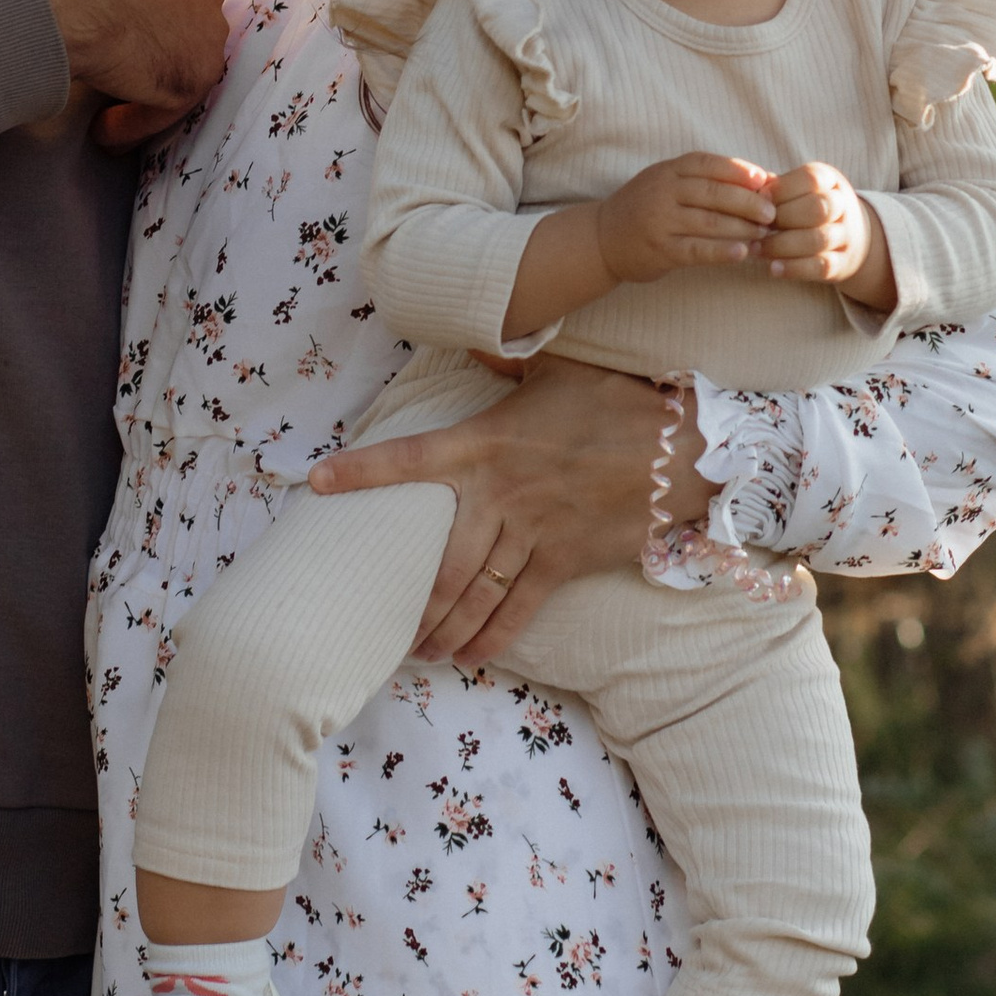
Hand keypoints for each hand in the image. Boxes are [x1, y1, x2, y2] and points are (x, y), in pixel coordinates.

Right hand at [10, 0, 226, 118]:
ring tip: (104, 114)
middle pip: (188, 24)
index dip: (145, 11)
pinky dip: (136, 122)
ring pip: (181, 66)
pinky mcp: (199, 73)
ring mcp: (209, 29)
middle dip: (156, 48)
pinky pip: (169, 106)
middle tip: (115, 70)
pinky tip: (102, 132)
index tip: (114, 30)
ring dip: (147, 91)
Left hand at [305, 354, 709, 664]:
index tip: (316, 481)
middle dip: (410, 599)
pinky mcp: (564, 561)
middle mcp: (500, 493)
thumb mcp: (555, 369)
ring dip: (443, 627)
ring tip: (419, 651)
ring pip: (473, 591)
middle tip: (383, 626)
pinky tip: (472, 656)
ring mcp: (532, 532)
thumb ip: (506, 365)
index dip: (361, 470)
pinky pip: (519, 608)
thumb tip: (479, 339)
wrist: (679, 449)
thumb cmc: (615, 401)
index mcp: (485, 442)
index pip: (410, 457)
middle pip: (439, 557)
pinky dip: (493, 636)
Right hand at [594, 152, 777, 285]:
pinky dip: (722, 251)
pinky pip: (697, 249)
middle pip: (714, 193)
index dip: (739, 170)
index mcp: (668, 170)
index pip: (708, 164)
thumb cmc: (645, 207)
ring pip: (710, 221)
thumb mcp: (667, 183)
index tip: (765, 180)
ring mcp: (660, 221)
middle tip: (773, 213)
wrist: (602, 238)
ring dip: (743, 228)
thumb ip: (703, 180)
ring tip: (765, 234)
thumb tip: (759, 179)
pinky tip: (742, 253)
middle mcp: (663, 192)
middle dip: (749, 202)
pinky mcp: (661, 249)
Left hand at [763, 162, 894, 307]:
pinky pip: (820, 266)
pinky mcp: (841, 263)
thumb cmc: (808, 207)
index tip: (757, 200)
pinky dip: (795, 268)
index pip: (810, 179)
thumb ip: (775, 188)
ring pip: (818, 239)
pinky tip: (774, 269)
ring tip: (756, 249)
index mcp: (830, 180)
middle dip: (783, 218)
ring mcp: (845, 236)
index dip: (781, 190)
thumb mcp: (798, 190)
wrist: (854, 237)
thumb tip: (748, 188)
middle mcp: (842, 205)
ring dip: (782, 245)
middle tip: (757, 227)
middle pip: (818, 208)